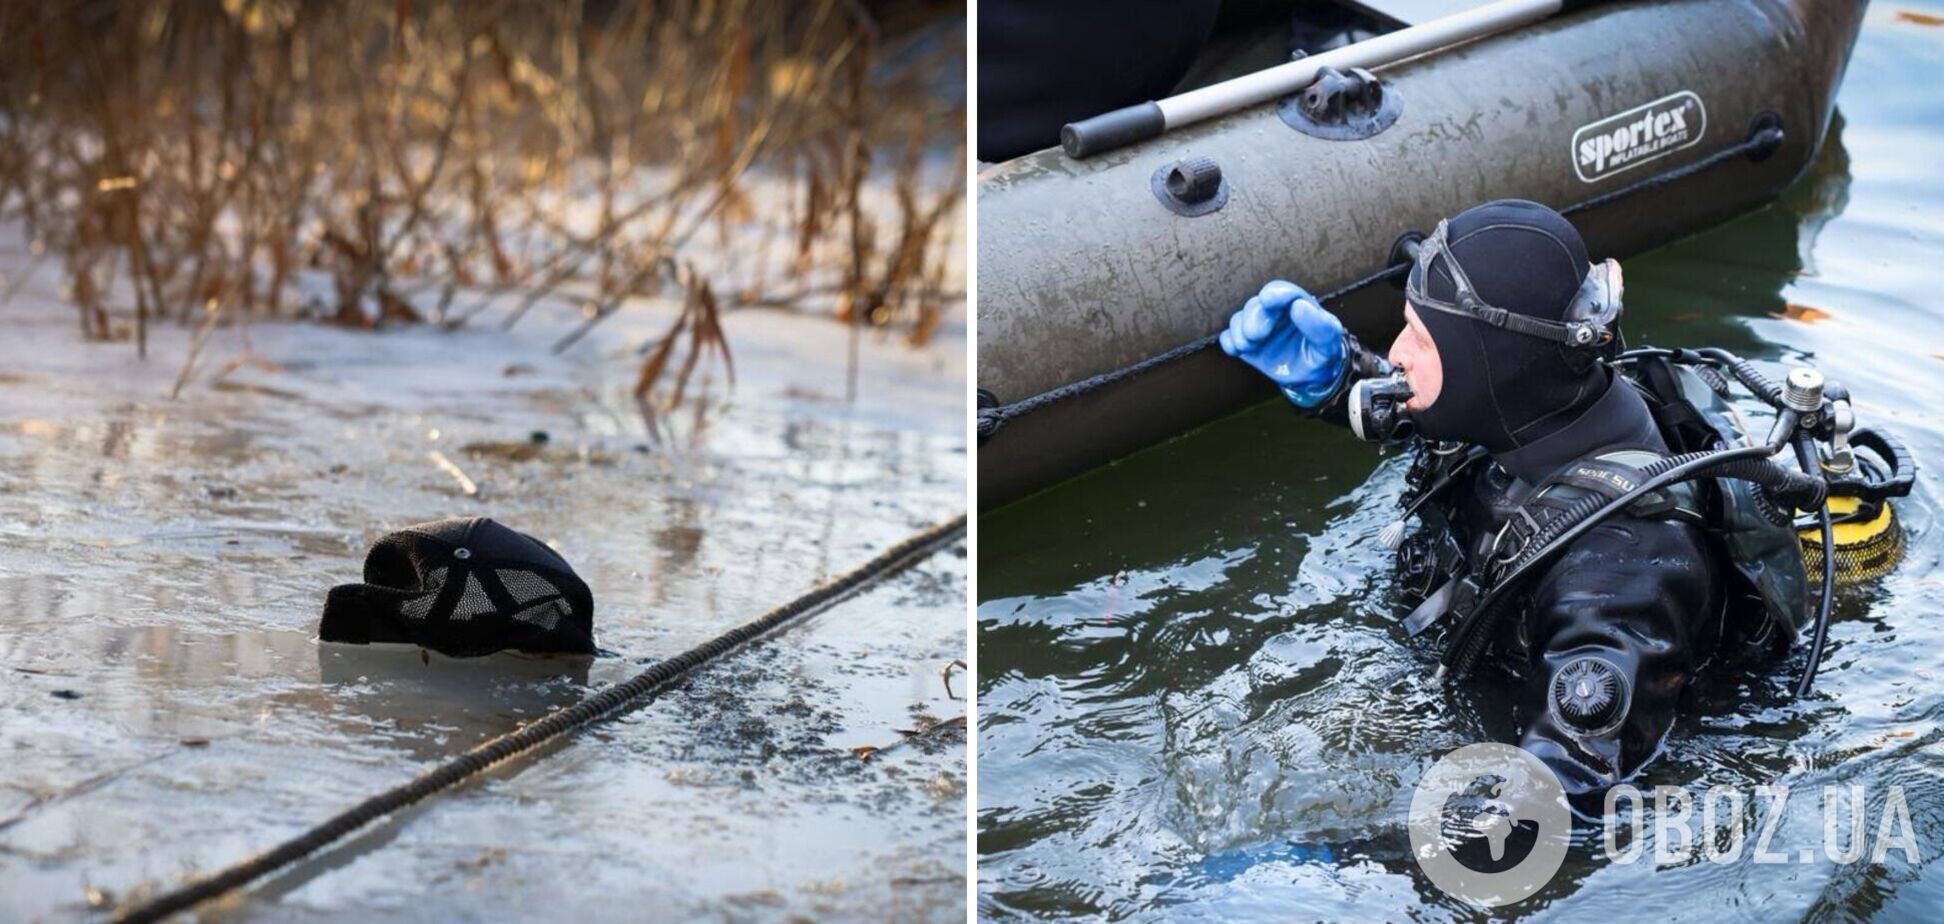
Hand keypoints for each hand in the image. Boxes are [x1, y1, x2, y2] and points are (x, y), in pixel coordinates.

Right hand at [1217, 280, 1345, 406]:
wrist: (1312, 378)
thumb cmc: (1322, 354)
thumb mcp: (1329, 342)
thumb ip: (1319, 325)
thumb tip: (1299, 306)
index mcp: (1297, 306)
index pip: (1282, 291)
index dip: (1274, 293)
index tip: (1267, 300)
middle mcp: (1275, 313)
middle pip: (1255, 305)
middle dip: (1252, 318)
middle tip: (1257, 335)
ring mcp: (1259, 328)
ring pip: (1239, 318)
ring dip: (1240, 331)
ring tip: (1249, 346)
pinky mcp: (1247, 344)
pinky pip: (1229, 336)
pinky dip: (1229, 342)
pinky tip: (1237, 351)